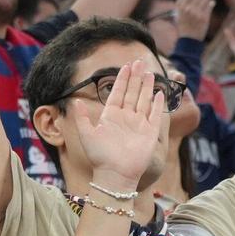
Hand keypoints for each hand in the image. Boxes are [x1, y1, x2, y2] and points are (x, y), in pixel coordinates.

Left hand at [74, 58, 165, 189]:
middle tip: (139, 61)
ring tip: (150, 72)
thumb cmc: (99, 156)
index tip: (125, 66)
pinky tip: (160, 93)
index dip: (122, 79)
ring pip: (144, 100)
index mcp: (111, 116)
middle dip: (136, 77)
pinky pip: (155, 115)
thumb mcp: (86, 134)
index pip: (118, 93)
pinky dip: (158, 104)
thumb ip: (82, 117)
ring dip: (147, 86)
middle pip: (132, 93)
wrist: (115, 174)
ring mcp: (138, 125)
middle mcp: (126, 118)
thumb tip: (75, 101)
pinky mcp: (149, 133)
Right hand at [175, 0, 215, 39]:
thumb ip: (179, 4)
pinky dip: (212, 2)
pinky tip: (212, 1)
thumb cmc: (183, 27)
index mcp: (182, 7)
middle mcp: (189, 9)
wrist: (189, 40)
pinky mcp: (204, 18)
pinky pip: (209, 6)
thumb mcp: (177, 15)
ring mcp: (197, 13)